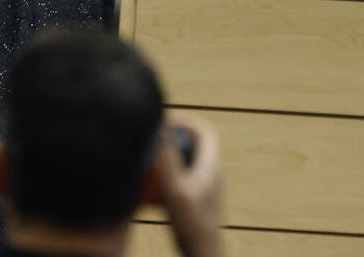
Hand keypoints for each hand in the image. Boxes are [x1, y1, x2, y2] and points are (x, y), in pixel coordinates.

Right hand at [158, 113, 225, 256]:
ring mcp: (208, 188)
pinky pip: (184, 181)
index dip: (188, 121)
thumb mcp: (175, 188)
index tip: (167, 120)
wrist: (203, 253)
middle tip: (154, 140)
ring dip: (171, 159)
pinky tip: (152, 189)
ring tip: (149, 162)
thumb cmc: (191, 224)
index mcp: (213, 165)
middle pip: (196, 145)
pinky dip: (169, 179)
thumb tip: (163, 127)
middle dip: (175, 139)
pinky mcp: (200, 202)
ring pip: (189, 163)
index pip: (206, 131)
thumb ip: (169, 158)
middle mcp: (214, 173)